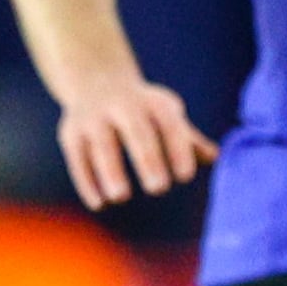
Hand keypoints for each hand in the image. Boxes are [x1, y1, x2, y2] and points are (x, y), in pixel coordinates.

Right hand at [54, 73, 215, 207]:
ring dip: (110, 171)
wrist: (96, 81)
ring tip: (122, 197)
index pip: (169, 125)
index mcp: (154, 103)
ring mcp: (93, 118)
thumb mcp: (168, 116)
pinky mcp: (70, 134)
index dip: (178, 149)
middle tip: (159, 189)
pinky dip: (87, 181)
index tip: (185, 177)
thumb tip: (215, 157)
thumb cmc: (144, 110)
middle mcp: (122, 106)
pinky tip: (99, 204)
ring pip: (102, 145)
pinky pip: (77, 158)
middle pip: (136, 132)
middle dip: (147, 159)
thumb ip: (189, 139)